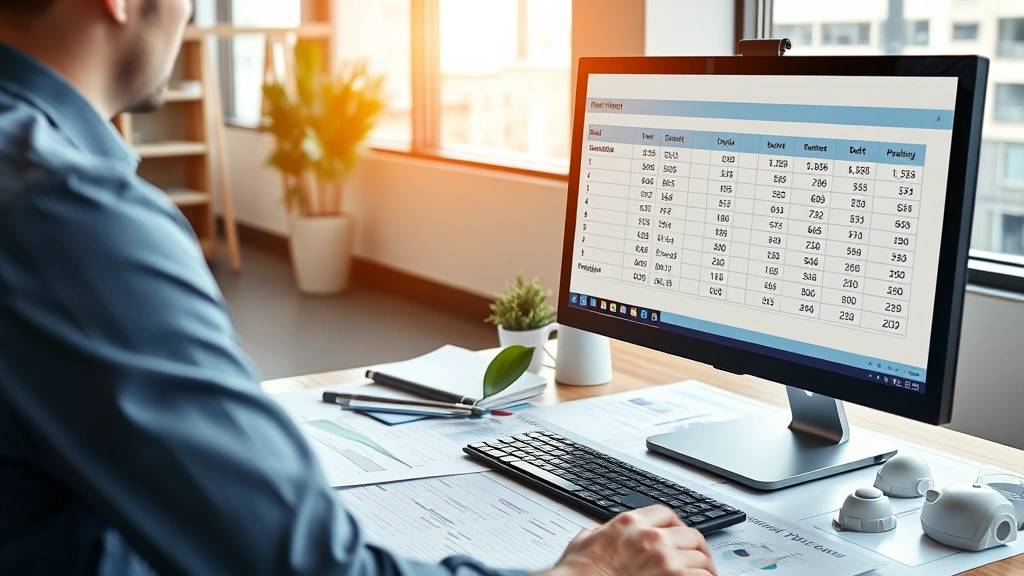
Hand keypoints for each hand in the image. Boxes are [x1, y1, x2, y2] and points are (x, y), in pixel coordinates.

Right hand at [538, 505, 717, 575]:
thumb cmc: (578, 572)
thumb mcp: (584, 540)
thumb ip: (600, 532)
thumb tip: (599, 532)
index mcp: (630, 523)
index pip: (666, 514)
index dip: (677, 525)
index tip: (680, 534)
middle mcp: (651, 538)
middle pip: (690, 534)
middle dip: (696, 547)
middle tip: (699, 557)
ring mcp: (665, 560)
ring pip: (700, 557)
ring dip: (703, 567)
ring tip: (703, 573)